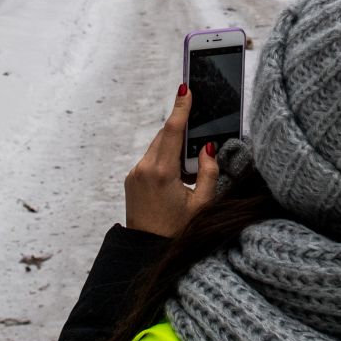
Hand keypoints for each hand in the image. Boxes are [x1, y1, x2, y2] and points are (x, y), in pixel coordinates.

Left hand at [123, 84, 219, 237]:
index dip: (180, 108)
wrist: (146, 251)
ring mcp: (134, 174)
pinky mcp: (131, 180)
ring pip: (157, 148)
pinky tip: (177, 174)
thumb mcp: (202, 204)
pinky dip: (165, 159)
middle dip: (181, 130)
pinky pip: (151, 159)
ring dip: (173, 147)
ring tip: (190, 164)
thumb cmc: (178, 232)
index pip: (172, 131)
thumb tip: (209, 149)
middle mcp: (144, 169)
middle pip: (164, 137)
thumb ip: (209, 173)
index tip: (185, 88)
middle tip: (198, 128)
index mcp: (162, 173)